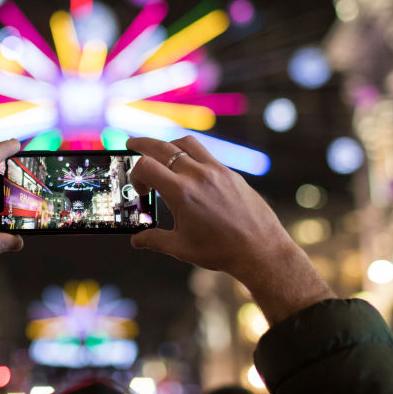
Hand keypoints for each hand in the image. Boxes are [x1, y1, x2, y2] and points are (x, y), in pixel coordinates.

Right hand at [127, 136, 332, 323]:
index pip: (147, 166)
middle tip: (132, 143)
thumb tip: (137, 240)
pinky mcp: (230, 173)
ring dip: (169, 144)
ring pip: (186, 143)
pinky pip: (205, 154)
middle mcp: (198, 175)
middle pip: (162, 147)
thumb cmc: (221, 251)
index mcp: (182, 193)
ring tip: (161, 153)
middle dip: (142, 144)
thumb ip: (154, 240)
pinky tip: (188, 168)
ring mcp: (216, 171)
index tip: (141, 190)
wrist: (260, 249)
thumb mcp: (181, 247)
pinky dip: (191, 154)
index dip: (136, 174)